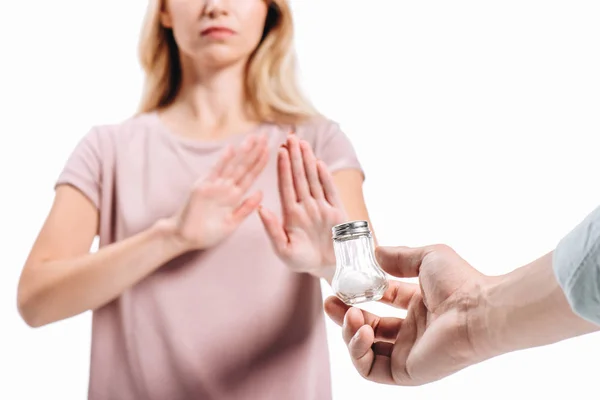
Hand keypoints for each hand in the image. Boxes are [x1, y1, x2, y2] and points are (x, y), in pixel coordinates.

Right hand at [167, 134, 268, 250]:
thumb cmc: (207, 233)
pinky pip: (215, 172)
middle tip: (265, 136)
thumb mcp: (232, 223)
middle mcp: (225, 187)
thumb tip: (261, 192)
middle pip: (244, 166)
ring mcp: (214, 185)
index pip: (251, 176)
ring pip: (232, 166)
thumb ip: (246, 208)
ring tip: (253, 139)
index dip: (261, 163)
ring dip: (243, 153)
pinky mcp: (202, 187)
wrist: (185, 238)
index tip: (271, 150)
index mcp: (234, 196)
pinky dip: (223, 161)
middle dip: (255, 152)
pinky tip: (231, 149)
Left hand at [258, 134, 344, 279]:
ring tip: (303, 144)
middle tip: (291, 137)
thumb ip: (272, 230)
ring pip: (313, 180)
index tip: (279, 150)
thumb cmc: (303, 260)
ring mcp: (321, 207)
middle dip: (295, 157)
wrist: (329, 268)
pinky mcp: (336, 211)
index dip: (283, 168)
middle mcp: (305, 206)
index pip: (286, 186)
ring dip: (308, 161)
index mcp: (290, 214)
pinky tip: (319, 163)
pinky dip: (325, 177)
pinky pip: (330, 191)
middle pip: (299, 177)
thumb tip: (260, 209)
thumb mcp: (284, 249)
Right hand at [324, 244, 488, 385]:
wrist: (477, 311)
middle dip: (346, 316)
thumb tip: (376, 252)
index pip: (383, 302)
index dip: (362, 294)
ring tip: (352, 316)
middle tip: (331, 302)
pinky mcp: (406, 372)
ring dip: (350, 332)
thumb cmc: (460, 283)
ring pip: (366, 350)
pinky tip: (362, 332)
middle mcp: (413, 331)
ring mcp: (409, 353)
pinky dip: (358, 352)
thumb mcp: (426, 257)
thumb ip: (399, 256)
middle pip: (369, 327)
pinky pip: (370, 369)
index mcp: (420, 306)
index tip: (342, 284)